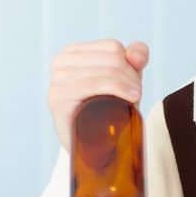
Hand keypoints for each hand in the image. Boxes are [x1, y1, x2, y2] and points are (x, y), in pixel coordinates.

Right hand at [48, 38, 148, 153]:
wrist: (91, 149)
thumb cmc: (107, 111)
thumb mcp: (124, 80)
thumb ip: (134, 59)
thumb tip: (138, 56)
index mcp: (73, 53)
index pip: (112, 47)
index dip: (131, 66)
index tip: (135, 86)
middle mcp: (60, 63)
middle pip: (112, 59)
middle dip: (131, 77)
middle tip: (136, 96)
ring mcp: (57, 80)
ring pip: (106, 71)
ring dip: (128, 85)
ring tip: (133, 100)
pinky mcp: (58, 98)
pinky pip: (92, 84)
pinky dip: (116, 89)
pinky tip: (130, 99)